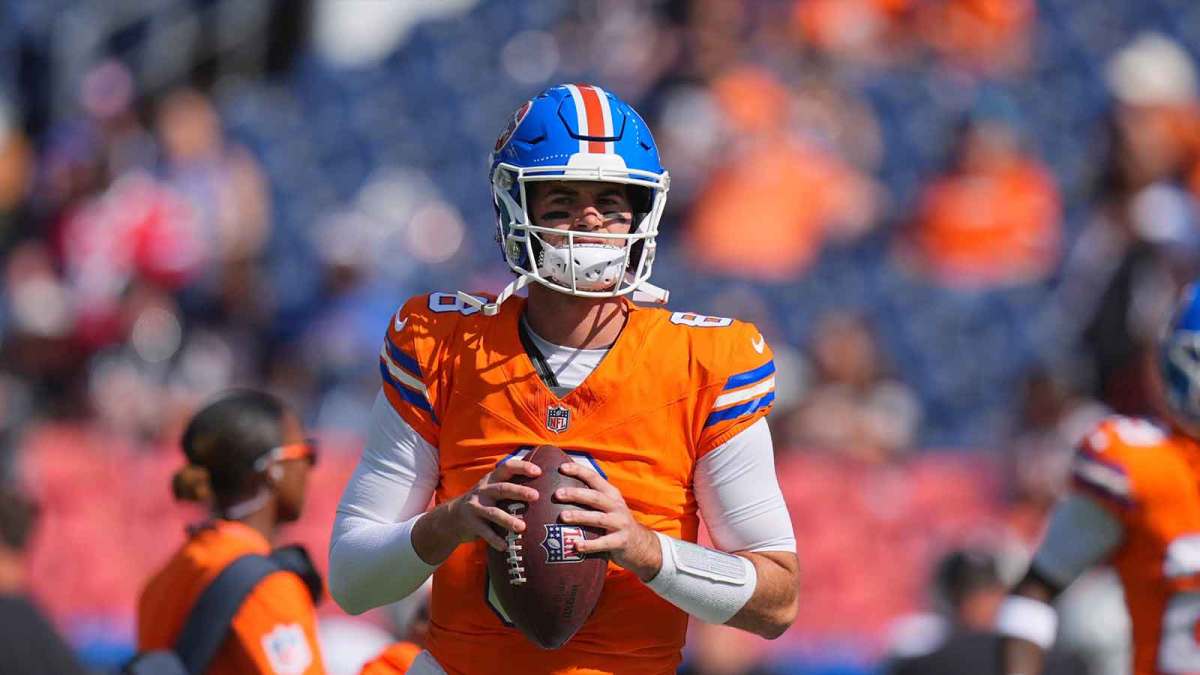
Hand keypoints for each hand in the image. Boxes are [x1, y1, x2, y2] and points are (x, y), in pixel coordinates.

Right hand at [446, 459, 540, 551]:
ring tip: (522, 527)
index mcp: (491, 479)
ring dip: (508, 520)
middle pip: (502, 489)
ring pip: (493, 513)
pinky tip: (505, 546)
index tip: (538, 472)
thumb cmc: (483, 502)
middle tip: (536, 496)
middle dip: (519, 491)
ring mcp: (476, 507)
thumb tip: (542, 483)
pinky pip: (484, 532)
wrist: (452, 517)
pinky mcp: (471, 523)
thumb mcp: (492, 488)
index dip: (522, 467)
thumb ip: (510, 485)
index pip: (507, 467)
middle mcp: (483, 490)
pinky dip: (495, 539)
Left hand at [556, 462, 661, 580]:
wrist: (641, 544)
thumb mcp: (609, 505)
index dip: (579, 471)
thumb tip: (561, 489)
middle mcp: (616, 506)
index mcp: (611, 494)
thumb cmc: (616, 522)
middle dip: (576, 494)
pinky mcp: (621, 541)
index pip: (594, 477)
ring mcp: (620, 523)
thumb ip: (592, 498)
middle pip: (595, 497)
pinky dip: (589, 544)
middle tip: (557, 494)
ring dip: (580, 516)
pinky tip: (576, 545)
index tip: (561, 467)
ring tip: (563, 516)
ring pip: (598, 518)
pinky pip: (603, 543)